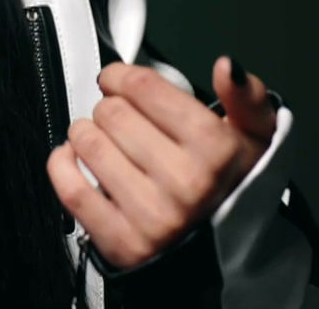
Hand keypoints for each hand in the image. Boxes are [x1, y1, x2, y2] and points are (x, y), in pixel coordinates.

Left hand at [45, 56, 276, 268]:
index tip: (117, 80)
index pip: (144, 87)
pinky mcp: (123, 243)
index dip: (122, 76)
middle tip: (121, 120)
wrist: (222, 251)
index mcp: (216, 150)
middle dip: (110, 108)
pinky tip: (75, 158)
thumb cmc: (230, 187)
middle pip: (112, 112)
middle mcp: (186, 184)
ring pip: (88, 143)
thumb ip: (245, 95)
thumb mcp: (255, 137)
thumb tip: (226, 68)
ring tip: (104, 141)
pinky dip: (63, 165)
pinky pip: (71, 189)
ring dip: (86, 134)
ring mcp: (153, 216)